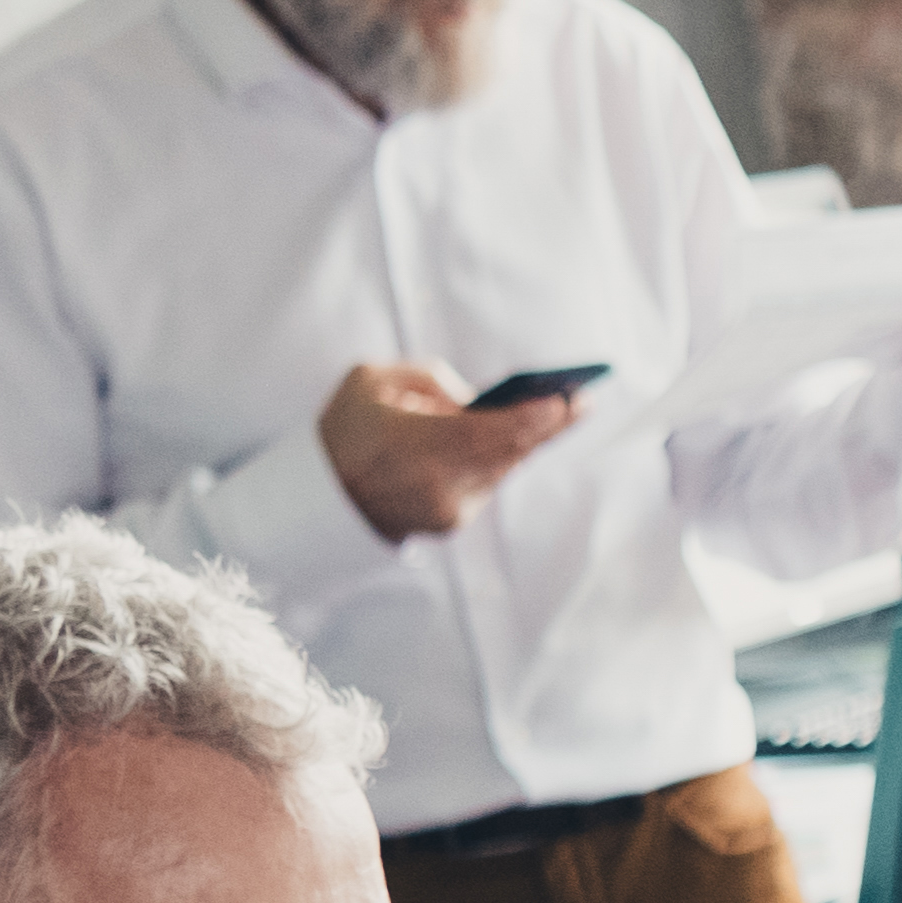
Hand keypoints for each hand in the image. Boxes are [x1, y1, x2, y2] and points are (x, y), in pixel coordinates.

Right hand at [316, 359, 580, 541]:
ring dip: (529, 442)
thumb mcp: (371, 381)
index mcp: (410, 445)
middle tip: (580, 403)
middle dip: (546, 428)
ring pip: (503, 469)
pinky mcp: (452, 524)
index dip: (532, 418)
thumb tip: (477, 397)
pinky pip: (490, 482)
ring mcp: (446, 509)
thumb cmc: (346, 427)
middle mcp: (434, 484)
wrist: (321, 495)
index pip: (488, 433)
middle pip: (507, 453)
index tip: (566, 401)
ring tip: (560, 413)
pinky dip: (504, 459)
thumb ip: (427, 378)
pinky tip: (525, 437)